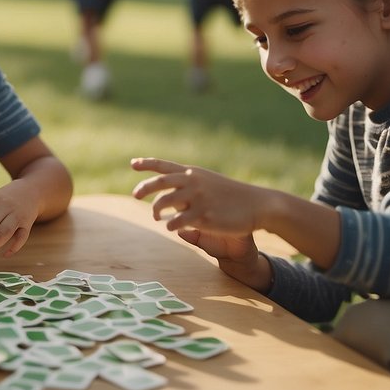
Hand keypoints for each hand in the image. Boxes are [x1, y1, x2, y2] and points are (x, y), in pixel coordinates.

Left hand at [130, 157, 264, 237]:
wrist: (256, 205)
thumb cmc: (231, 194)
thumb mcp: (208, 181)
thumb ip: (188, 183)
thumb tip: (168, 189)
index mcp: (193, 173)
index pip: (164, 165)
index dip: (147, 163)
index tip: (132, 164)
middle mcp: (193, 182)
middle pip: (159, 183)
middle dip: (143, 188)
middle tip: (135, 195)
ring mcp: (198, 199)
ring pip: (164, 202)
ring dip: (156, 210)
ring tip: (156, 216)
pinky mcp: (203, 216)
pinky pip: (177, 221)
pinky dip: (170, 224)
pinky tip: (170, 226)